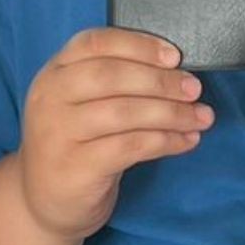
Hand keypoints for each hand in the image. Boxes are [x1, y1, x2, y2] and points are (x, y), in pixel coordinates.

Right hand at [18, 28, 212, 241]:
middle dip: (160, 80)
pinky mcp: (76, 167)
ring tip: (200, 116)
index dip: (137, 45)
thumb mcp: (81, 104)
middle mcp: (50, 99)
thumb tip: (175, 70)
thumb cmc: (77, 144)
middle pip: (110, 75)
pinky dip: (165, 141)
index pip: (94, 43)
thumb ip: (113, 81)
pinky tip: (186, 141)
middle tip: (194, 88)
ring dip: (170, 113)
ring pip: (123, 112)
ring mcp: (58, 134)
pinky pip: (129, 146)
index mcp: (54, 73)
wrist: (44, 201)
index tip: (174, 56)